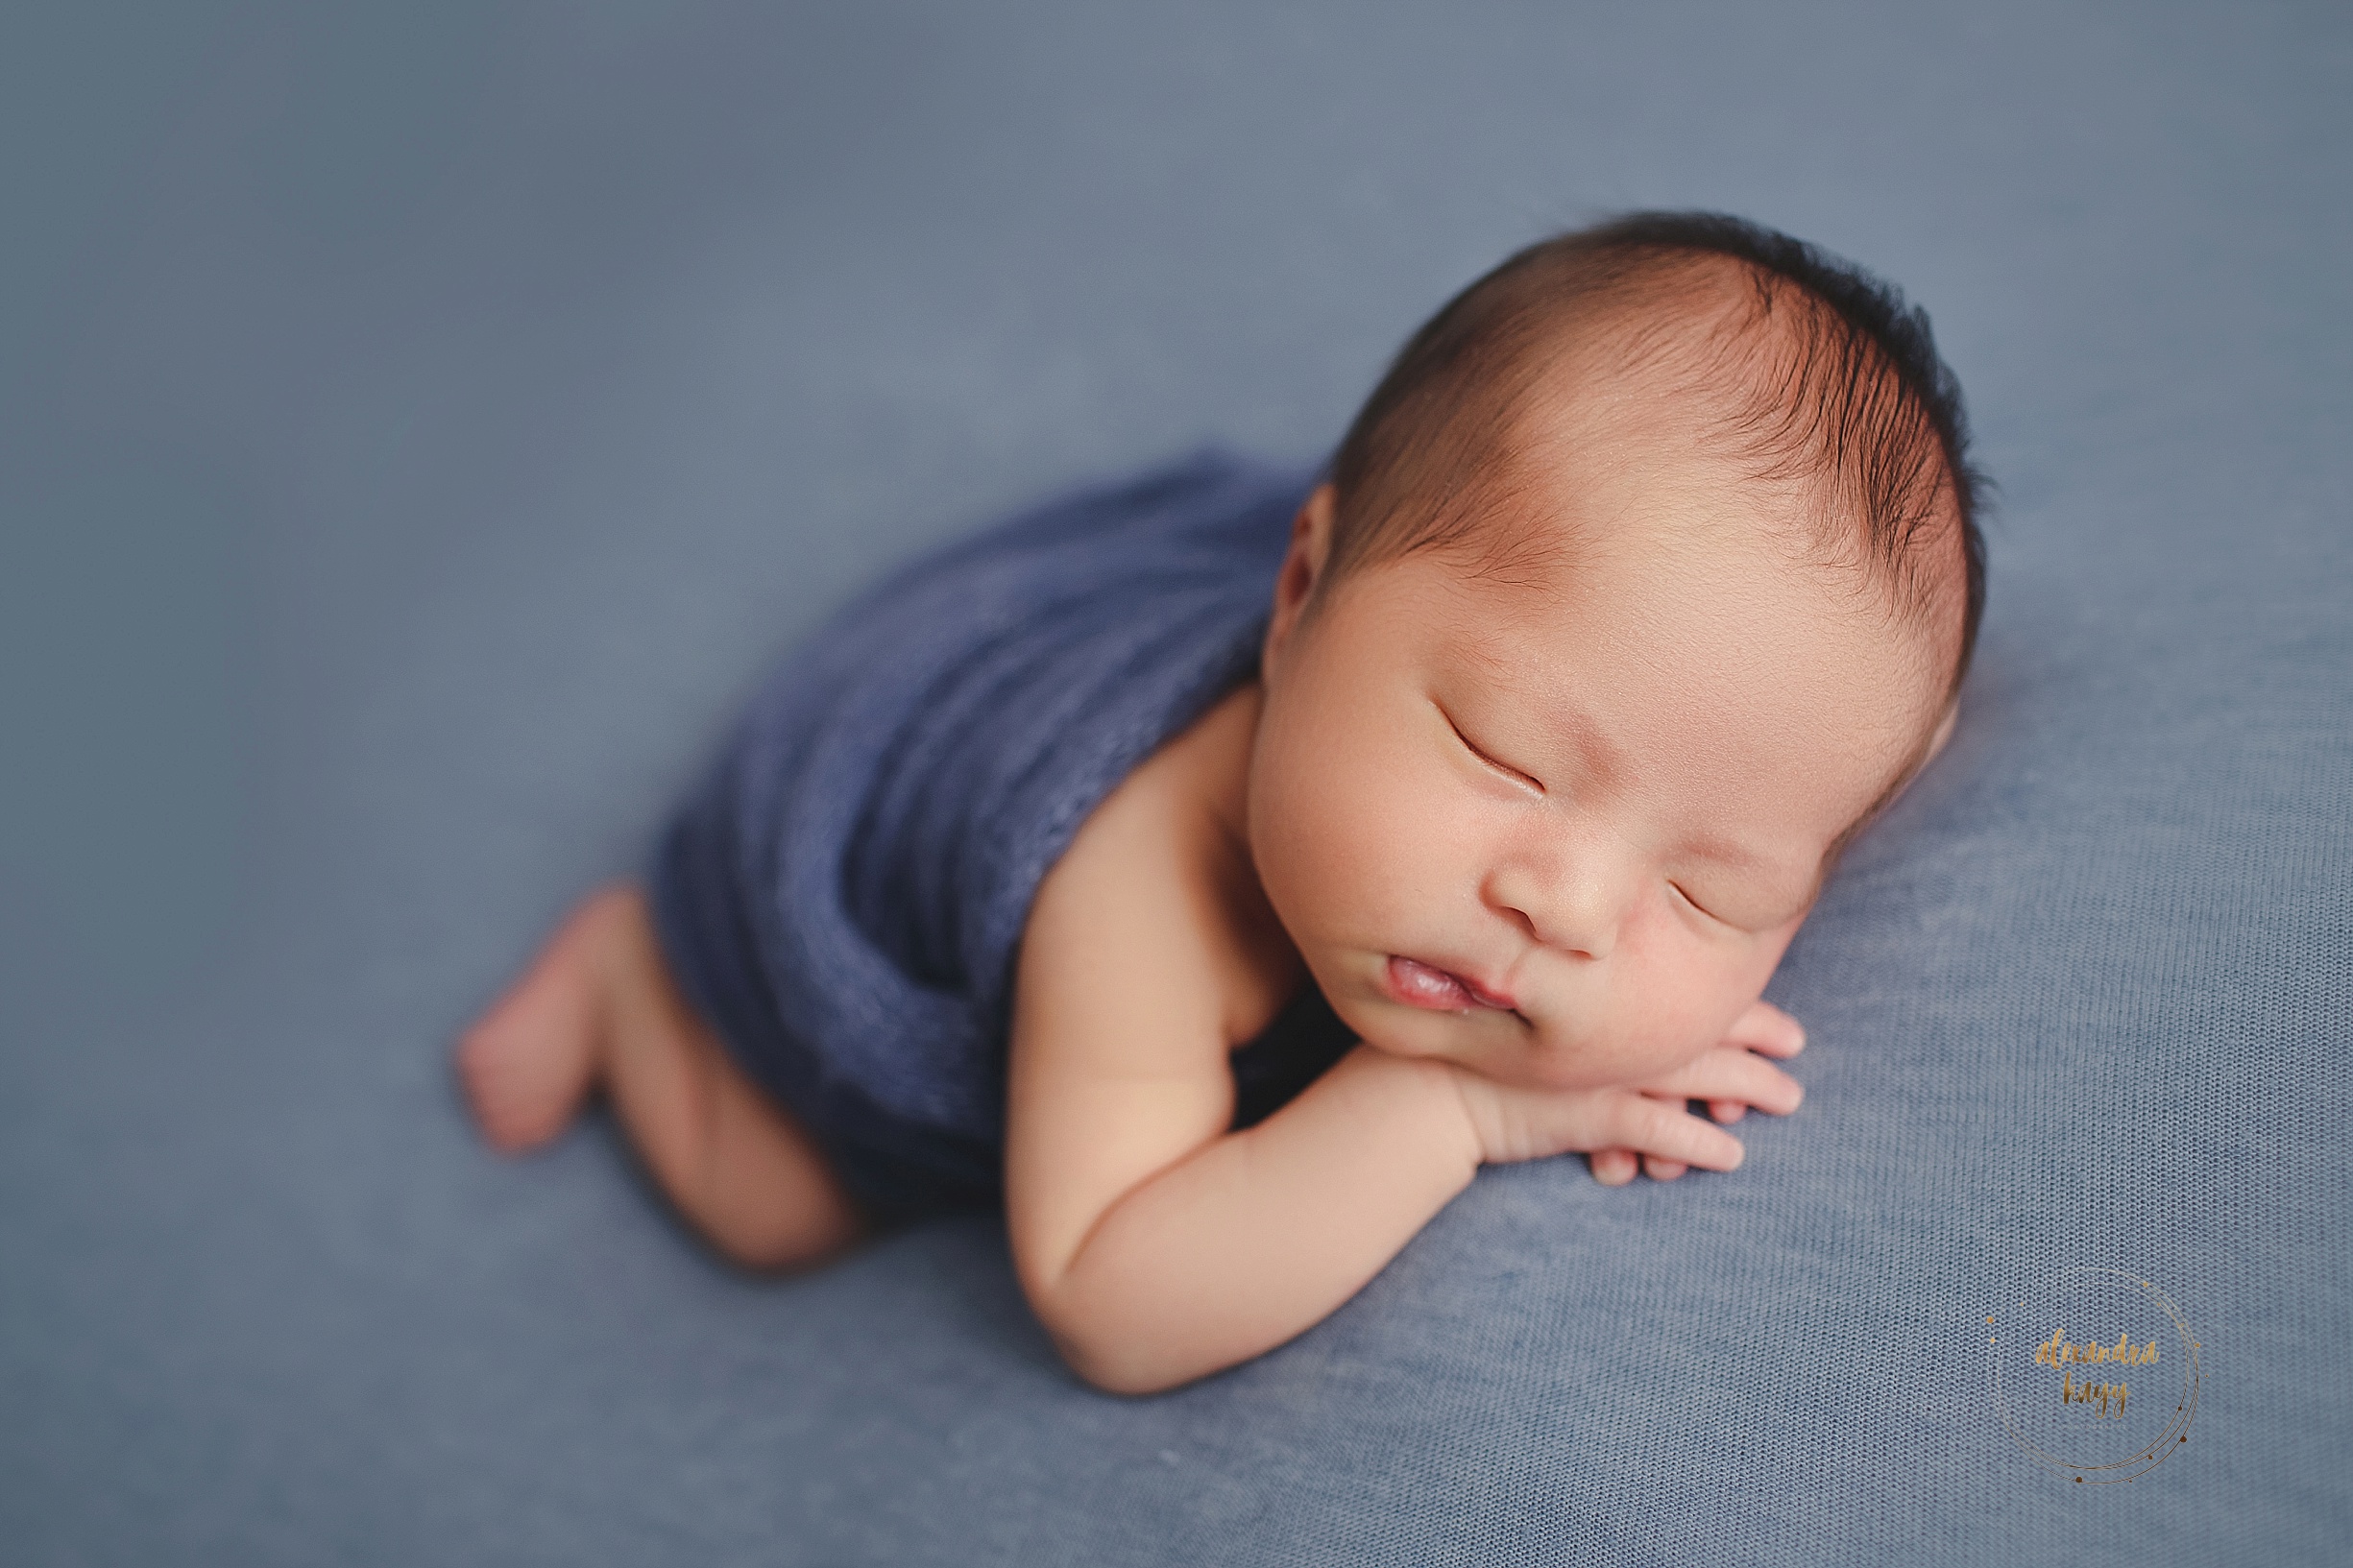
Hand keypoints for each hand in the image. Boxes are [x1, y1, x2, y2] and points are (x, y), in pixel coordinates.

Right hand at [1446, 1000, 1804, 1180]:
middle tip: (1796, 1049)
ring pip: (1701, 1075)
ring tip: (1786, 1100)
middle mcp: (1609, 1023)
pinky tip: (1731, 1157)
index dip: (1727, 995)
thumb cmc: (1459, 1044)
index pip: (1679, 986)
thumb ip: (1561, 995)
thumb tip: (1594, 1000)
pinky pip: (1664, 1128)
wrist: (1418, 1088)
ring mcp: (1606, 1068)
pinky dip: (1701, 1142)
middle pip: (1704, 1023)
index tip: (1765, 1003)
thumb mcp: (1516, 1007)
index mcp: (1597, 988)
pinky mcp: (1594, 1115)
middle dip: (1757, 1036)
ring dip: (1749, 1087)